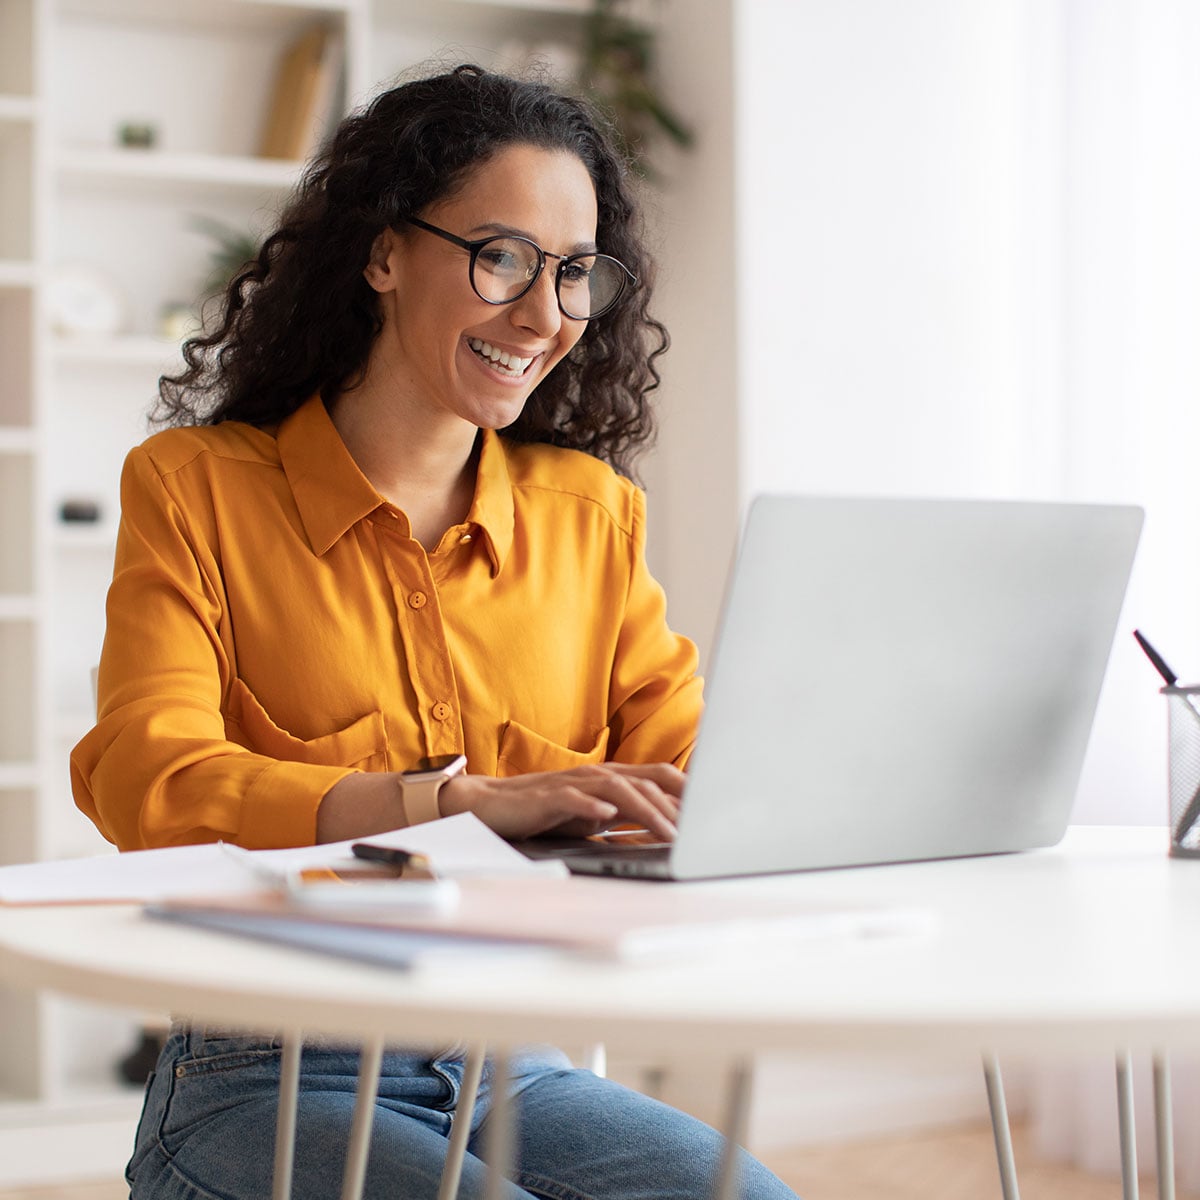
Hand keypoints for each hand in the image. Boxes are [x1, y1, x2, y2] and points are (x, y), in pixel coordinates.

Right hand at [439, 762, 683, 841]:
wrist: (490, 804)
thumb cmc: (544, 811)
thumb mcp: (591, 815)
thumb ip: (623, 816)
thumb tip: (663, 831)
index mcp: (610, 777)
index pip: (658, 776)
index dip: (687, 790)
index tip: (715, 810)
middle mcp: (596, 775)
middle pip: (645, 783)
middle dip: (675, 807)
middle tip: (699, 833)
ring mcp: (572, 783)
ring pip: (617, 789)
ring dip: (645, 811)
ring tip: (666, 832)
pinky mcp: (547, 796)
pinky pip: (573, 798)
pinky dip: (592, 806)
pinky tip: (607, 816)